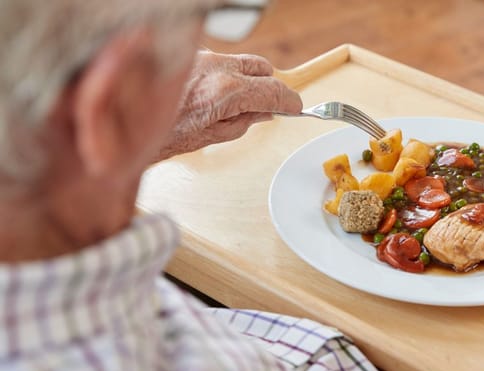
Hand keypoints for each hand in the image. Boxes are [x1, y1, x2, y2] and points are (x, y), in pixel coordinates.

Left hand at [160, 51, 301, 158]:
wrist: (125, 124)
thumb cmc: (161, 136)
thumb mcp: (213, 136)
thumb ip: (245, 121)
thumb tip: (263, 113)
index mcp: (226, 91)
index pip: (274, 90)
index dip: (289, 101)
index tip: (295, 107)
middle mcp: (216, 67)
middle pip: (262, 67)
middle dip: (268, 85)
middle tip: (266, 105)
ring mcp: (201, 57)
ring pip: (240, 61)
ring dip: (245, 78)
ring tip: (234, 102)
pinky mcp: (188, 56)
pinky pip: (217, 60)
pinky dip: (222, 74)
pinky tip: (210, 93)